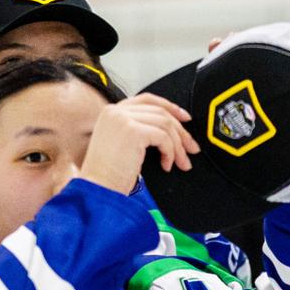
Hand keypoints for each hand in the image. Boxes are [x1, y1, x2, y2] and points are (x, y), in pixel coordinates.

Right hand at [80, 93, 196, 194]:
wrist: (97, 189)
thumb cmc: (106, 175)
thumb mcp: (121, 145)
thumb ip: (137, 131)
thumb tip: (168, 131)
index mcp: (111, 112)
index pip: (147, 100)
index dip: (169, 107)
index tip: (184, 119)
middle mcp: (116, 111)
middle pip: (160, 112)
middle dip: (181, 131)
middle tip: (191, 148)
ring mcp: (123, 119)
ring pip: (165, 124)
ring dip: (178, 146)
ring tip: (181, 163)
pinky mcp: (133, 131)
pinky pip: (164, 137)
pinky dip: (170, 152)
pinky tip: (166, 165)